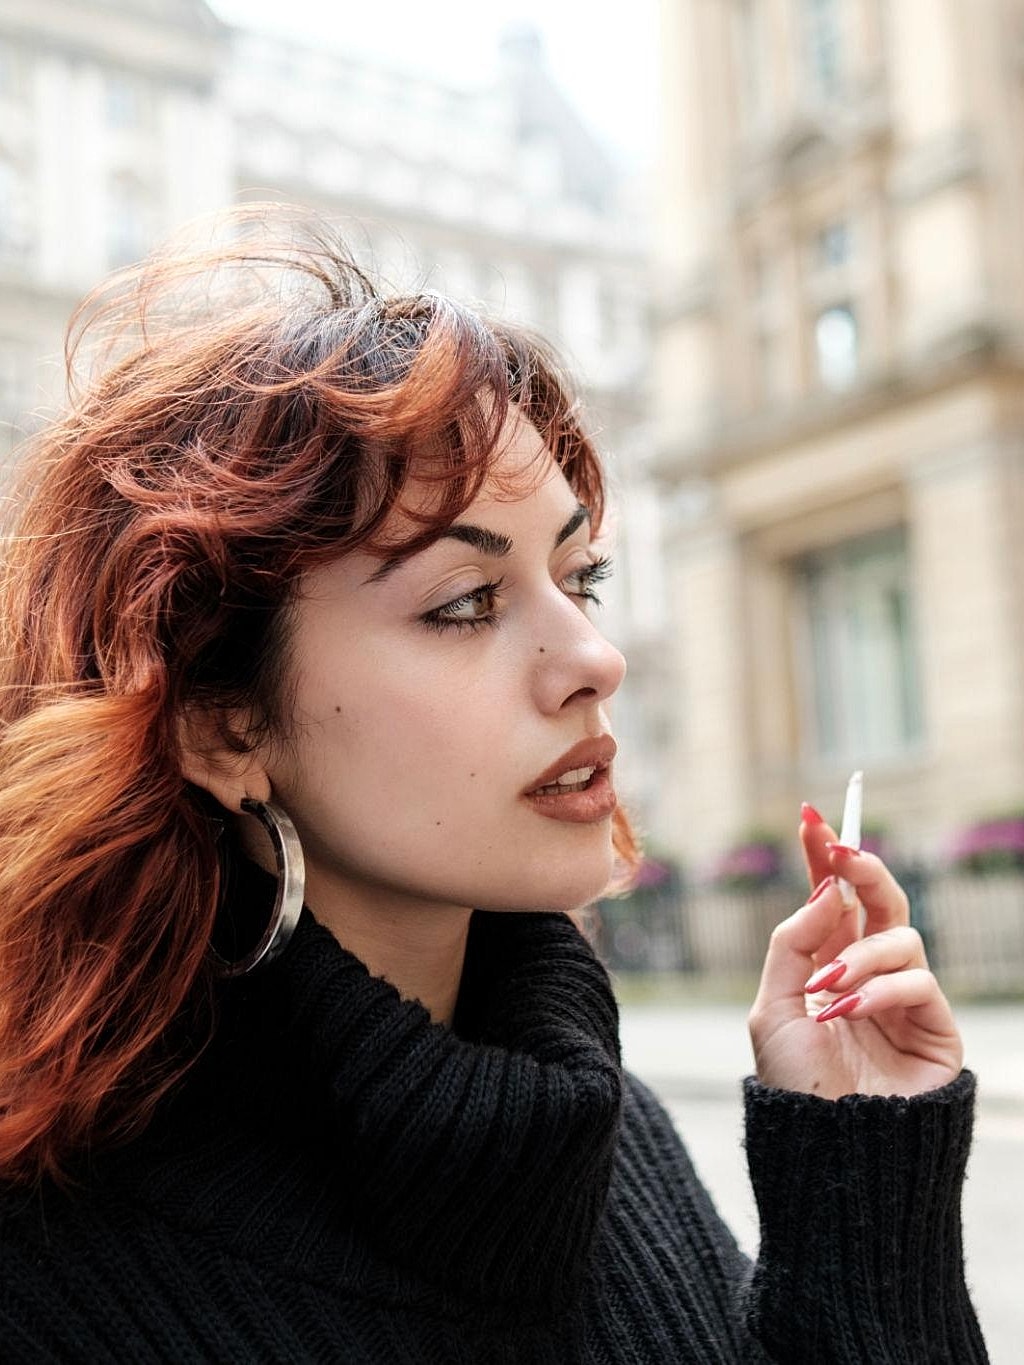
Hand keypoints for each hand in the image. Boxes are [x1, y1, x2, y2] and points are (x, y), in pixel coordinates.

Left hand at [748, 807, 962, 1098]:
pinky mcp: (935, 1029)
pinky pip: (919, 980)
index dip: (825, 859)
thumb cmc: (793, 1086)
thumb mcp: (771, 1008)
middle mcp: (867, 977)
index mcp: (825, 967)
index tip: (813, 818)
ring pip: (900, 937)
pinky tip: (851, 1010)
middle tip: (843, 851)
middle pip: (879, 903)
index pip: (831, 901)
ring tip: (830, 988)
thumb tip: (825, 889)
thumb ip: (793, 944)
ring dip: (861, 953)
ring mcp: (903, 1001)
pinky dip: (882, 987)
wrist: (828, 1154)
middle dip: (862, 870)